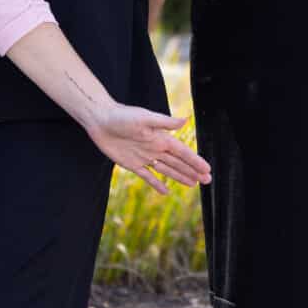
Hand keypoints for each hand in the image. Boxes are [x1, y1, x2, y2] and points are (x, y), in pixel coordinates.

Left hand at [84, 103, 211, 194]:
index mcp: (160, 137)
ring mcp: (144, 156)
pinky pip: (147, 176)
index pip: (182, 152)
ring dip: (180, 177)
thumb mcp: (144, 118)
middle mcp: (155, 147)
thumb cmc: (122, 115)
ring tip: (194, 184)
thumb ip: (165, 122)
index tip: (207, 170)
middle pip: (178, 162)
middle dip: (192, 171)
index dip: (195, 161)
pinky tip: (166, 191)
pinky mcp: (131, 164)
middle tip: (207, 181)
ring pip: (166, 170)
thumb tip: (186, 120)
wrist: (99, 119)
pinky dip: (157, 184)